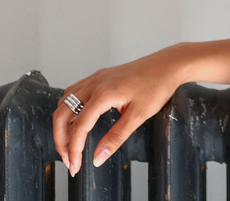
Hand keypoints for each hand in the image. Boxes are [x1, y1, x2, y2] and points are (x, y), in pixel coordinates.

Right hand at [52, 44, 188, 175]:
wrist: (169, 64)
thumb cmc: (158, 85)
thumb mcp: (139, 116)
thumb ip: (116, 138)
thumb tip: (98, 158)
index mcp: (103, 93)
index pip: (78, 126)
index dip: (74, 149)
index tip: (75, 166)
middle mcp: (94, 83)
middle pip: (62, 113)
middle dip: (60, 139)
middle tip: (68, 158)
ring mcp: (95, 78)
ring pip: (64, 102)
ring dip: (62, 124)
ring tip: (69, 143)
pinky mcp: (99, 76)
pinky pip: (73, 93)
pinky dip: (68, 109)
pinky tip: (75, 120)